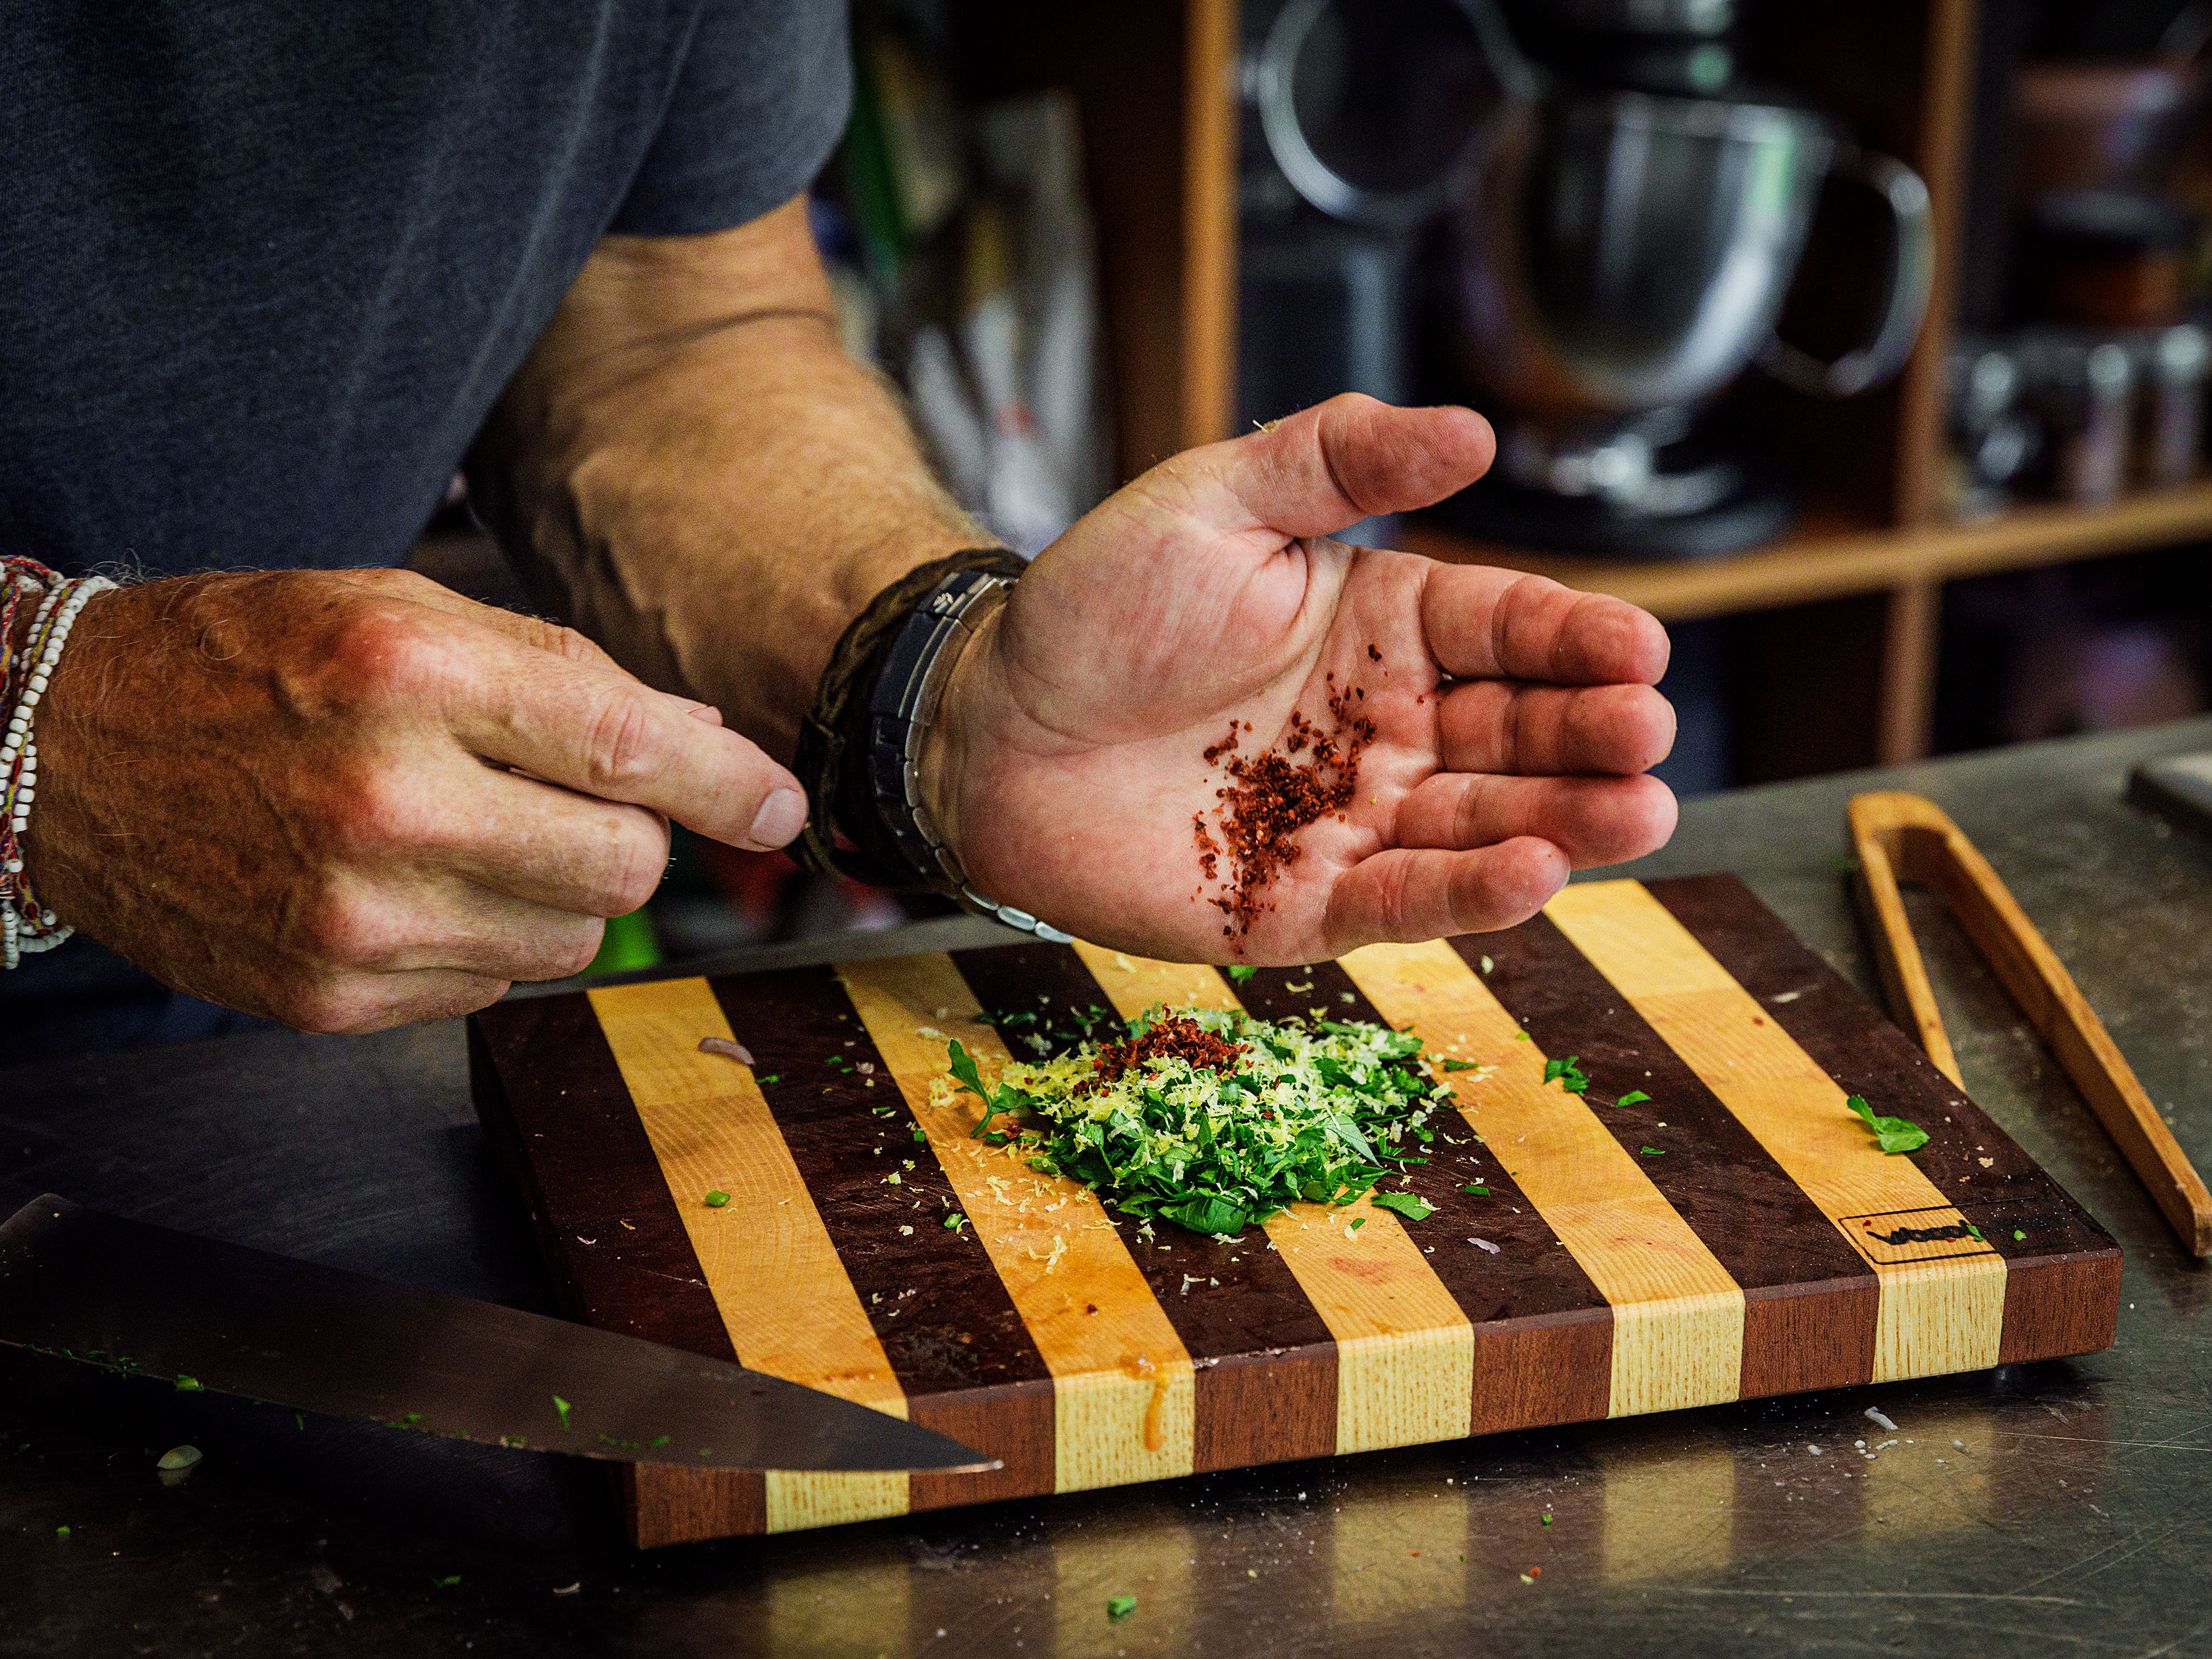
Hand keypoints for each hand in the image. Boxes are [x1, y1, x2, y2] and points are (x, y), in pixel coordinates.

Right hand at [23, 569, 807, 1030]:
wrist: (62, 751)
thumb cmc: (237, 663)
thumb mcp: (398, 609)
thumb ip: (566, 676)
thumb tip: (706, 747)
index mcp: (409, 673)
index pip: (631, 749)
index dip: (730, 786)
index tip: (779, 805)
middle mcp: (387, 800)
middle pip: (627, 867)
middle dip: (630, 836)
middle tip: (567, 798)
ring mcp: (357, 915)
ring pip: (576, 939)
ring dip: (557, 890)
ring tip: (466, 832)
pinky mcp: (333, 997)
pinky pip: (494, 986)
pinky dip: (484, 938)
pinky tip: (412, 883)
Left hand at [924, 394, 1676, 962]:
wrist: (985, 722)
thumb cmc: (1095, 606)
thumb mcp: (1214, 499)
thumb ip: (1337, 459)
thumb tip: (1472, 427)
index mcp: (1384, 626)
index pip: (1506, 628)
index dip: (1576, 640)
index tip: (1639, 649)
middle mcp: (1387, 727)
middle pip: (1518, 733)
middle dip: (1593, 737)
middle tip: (1647, 736)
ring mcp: (1351, 819)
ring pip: (1482, 826)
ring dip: (1564, 822)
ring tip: (1638, 812)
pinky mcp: (1302, 906)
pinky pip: (1399, 901)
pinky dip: (1467, 895)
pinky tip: (1534, 872)